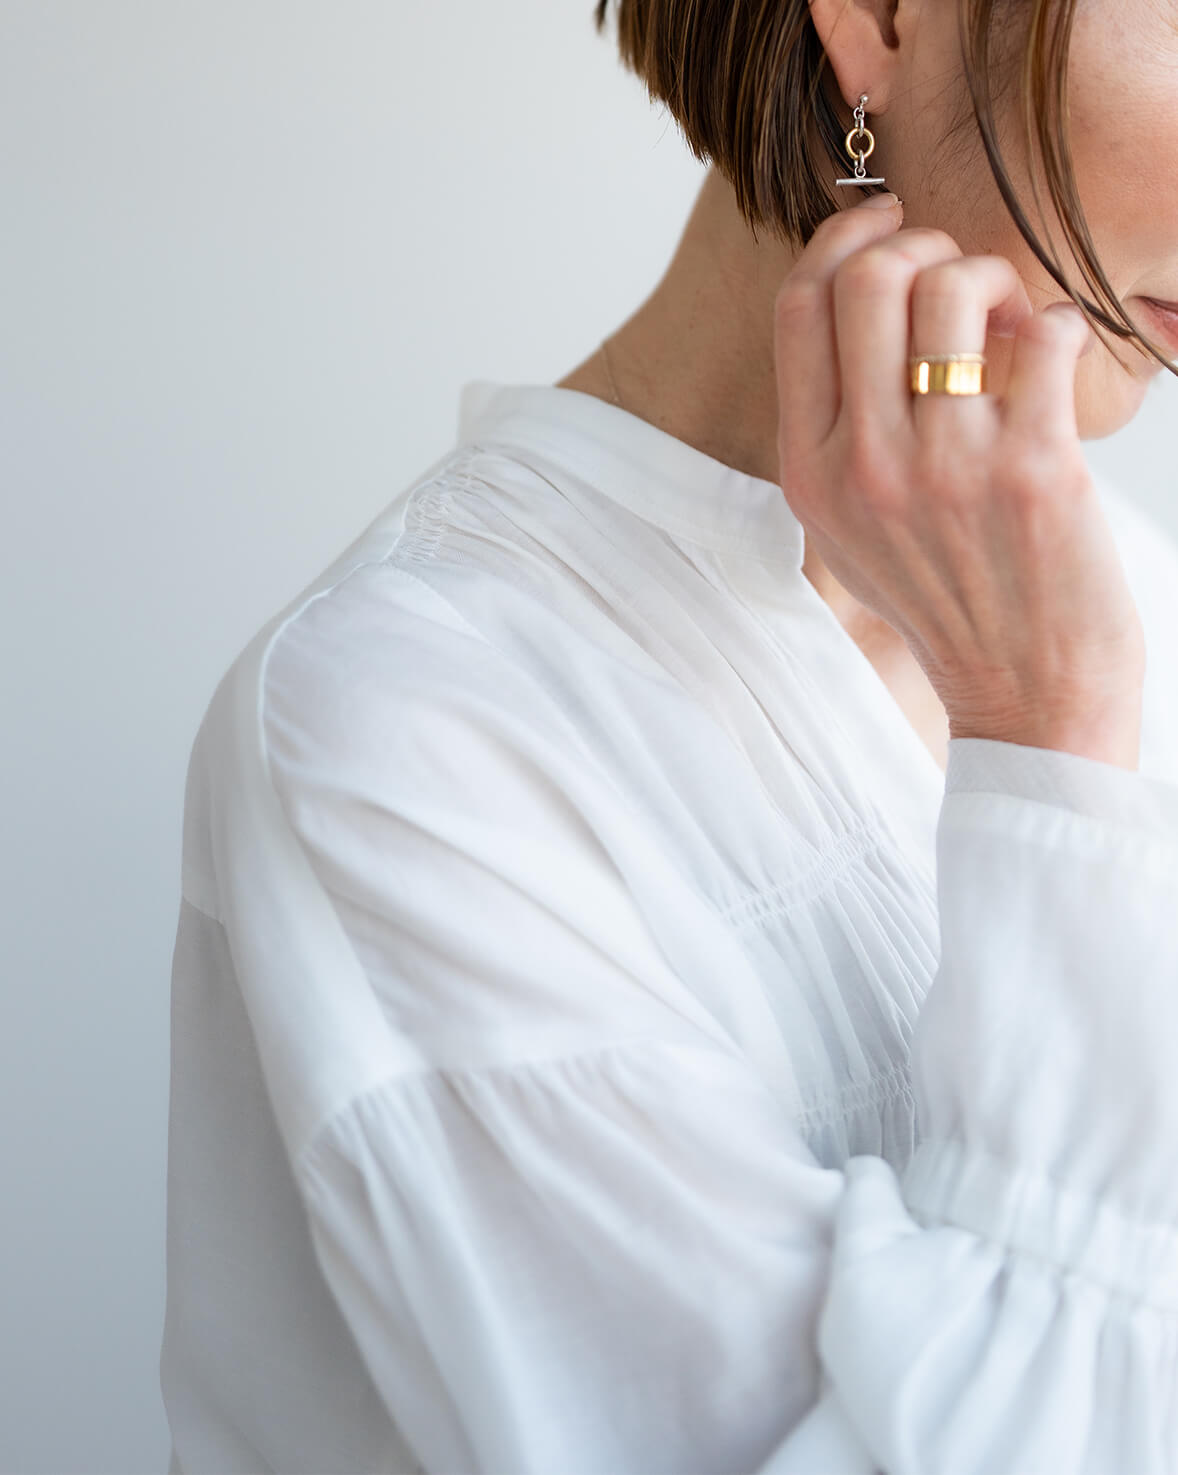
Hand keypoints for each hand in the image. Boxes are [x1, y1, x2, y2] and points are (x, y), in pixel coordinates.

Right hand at [773, 196, 1144, 769]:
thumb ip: (836, 431)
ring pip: (955, 290)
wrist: (1024, 692)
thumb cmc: (945, 601)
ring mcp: (947, 469)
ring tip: (1010, 321)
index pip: (798, 309)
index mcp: (809, 473)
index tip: (885, 223)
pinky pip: (1043, 335)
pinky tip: (1052, 360)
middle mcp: (865, 468)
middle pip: (869, 279)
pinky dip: (1056, 326)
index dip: (842, 238)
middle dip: (923, 246)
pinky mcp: (1032, 470)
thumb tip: (858, 298)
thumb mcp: (850, 530)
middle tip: (957, 281)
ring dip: (993, 278)